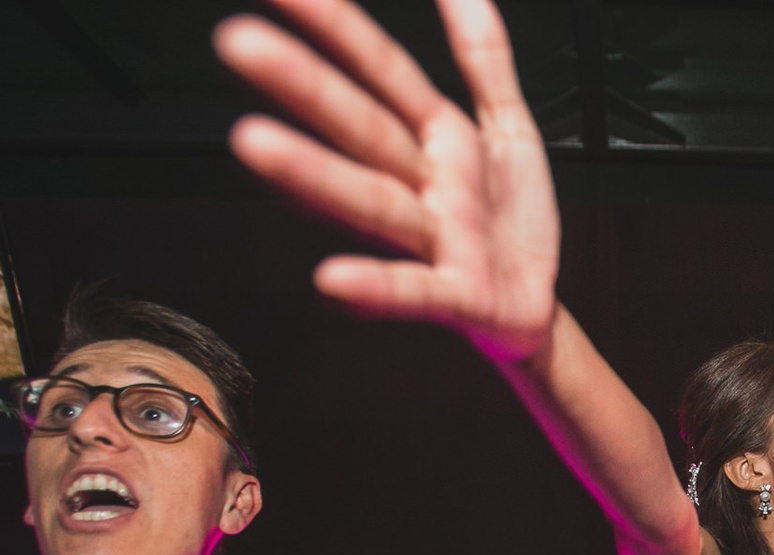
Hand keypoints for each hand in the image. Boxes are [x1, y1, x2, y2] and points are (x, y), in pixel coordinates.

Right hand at [214, 0, 559, 360]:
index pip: (381, 68)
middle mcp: (422, 184)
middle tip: (237, 40)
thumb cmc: (513, 221)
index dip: (339, 23)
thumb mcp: (508, 126)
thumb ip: (485, 57)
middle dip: (304, 83)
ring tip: (253, 144)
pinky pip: (413, 290)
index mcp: (436, 137)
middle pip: (359, 126)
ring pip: (370, 199)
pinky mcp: (457, 295)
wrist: (536, 308)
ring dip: (314, 173)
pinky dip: (376, 286)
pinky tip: (330, 281)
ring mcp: (433, 239)